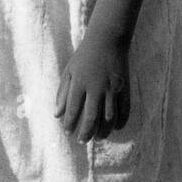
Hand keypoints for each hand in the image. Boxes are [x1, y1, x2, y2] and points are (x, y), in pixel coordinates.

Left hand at [54, 28, 130, 142]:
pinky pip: (125, 109)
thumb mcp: (69, 71)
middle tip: (82, 141)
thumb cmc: (84, 57)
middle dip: (86, 132)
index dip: (70, 123)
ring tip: (98, 138)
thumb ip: (62, 93)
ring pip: (109, 116)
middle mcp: (96, 87)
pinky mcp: (124, 87)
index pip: (73, 109)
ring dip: (103, 130)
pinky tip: (116, 128)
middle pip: (91, 116)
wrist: (107, 40)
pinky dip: (121, 121)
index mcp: (80, 83)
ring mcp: (112, 88)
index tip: (67, 132)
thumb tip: (57, 114)